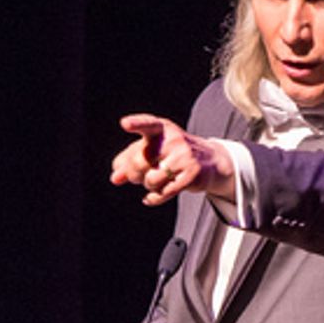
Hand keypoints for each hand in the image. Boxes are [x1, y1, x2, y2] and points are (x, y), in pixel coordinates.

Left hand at [110, 114, 235, 205]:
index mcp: (161, 128)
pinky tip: (150, 198)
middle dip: (133, 175)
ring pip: (150, 180)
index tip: (124, 124)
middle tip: (137, 177)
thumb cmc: (171, 153)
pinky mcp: (191, 174)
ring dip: (147, 186)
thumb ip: (128, 160)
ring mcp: (184, 156)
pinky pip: (163, 193)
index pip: (146, 124)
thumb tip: (115, 178)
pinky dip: (153, 198)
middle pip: (139, 162)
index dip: (135, 124)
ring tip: (154, 180)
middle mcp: (173, 139)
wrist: (209, 161)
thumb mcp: (150, 149)